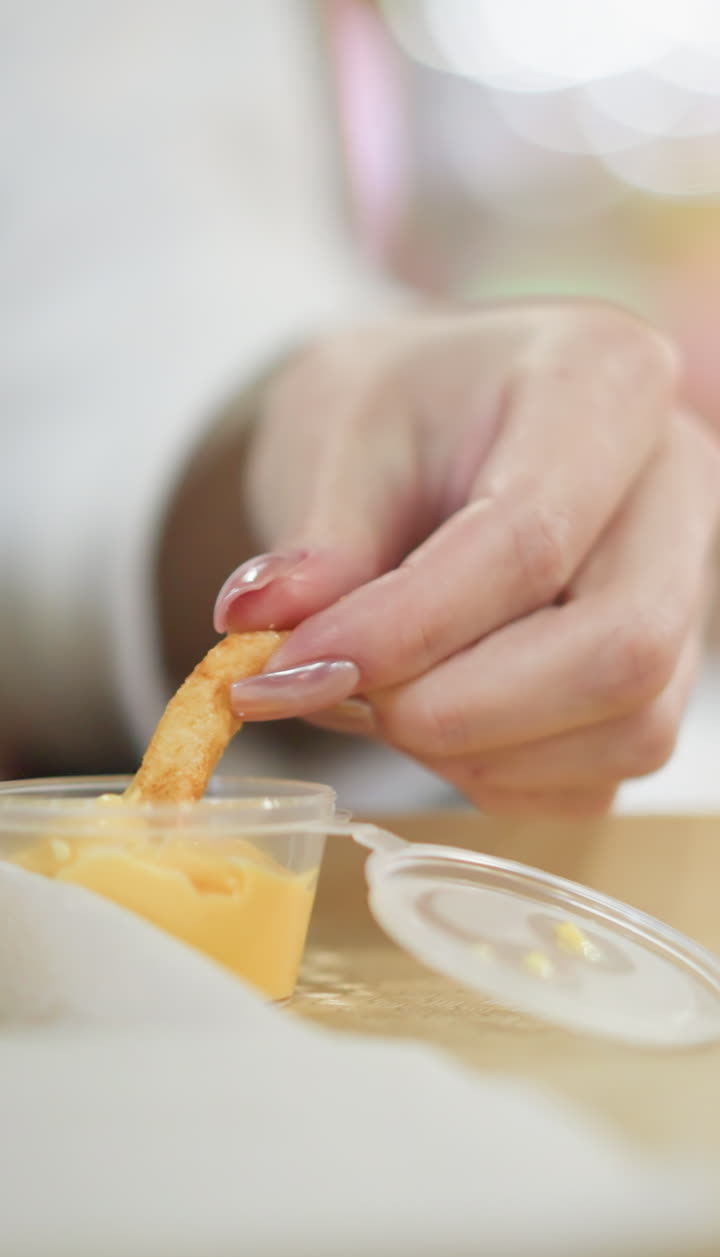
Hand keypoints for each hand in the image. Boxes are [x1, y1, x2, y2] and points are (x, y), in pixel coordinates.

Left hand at [213, 303, 719, 815]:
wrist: (439, 425)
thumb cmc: (395, 410)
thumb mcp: (331, 430)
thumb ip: (313, 539)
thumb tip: (261, 628)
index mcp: (604, 383)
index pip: (531, 538)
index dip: (406, 627)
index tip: (290, 667)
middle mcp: (676, 488)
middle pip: (618, 649)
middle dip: (457, 709)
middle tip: (336, 694)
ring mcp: (686, 589)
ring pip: (627, 729)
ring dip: (474, 752)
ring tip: (371, 700)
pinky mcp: (662, 674)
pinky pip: (601, 775)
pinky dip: (498, 776)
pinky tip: (426, 720)